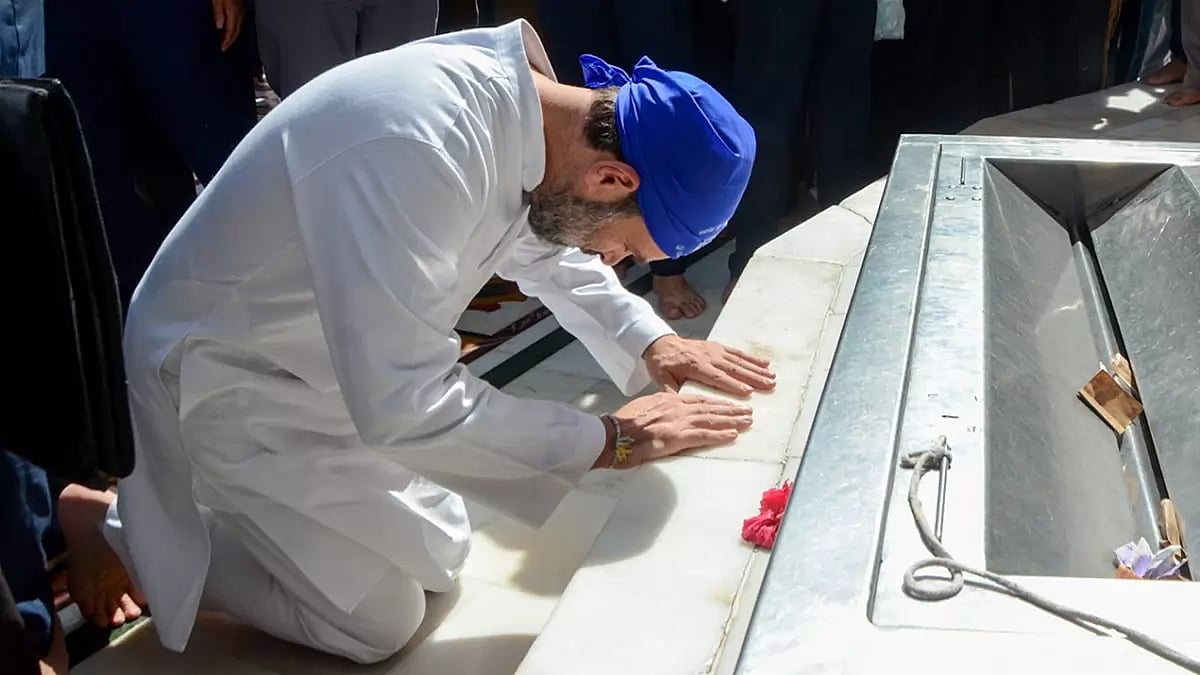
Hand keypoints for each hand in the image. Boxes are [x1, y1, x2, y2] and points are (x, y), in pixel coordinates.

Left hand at [212, 0, 244, 51]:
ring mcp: (242, 10)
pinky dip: (235, 27)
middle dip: (231, 40)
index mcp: (234, 12)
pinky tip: (231, 28)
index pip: (231, 31)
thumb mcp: (217, 0)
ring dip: (233, 35)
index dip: (227, 41)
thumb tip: (220, 27)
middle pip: (237, 31)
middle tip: (225, 47)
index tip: (223, 48)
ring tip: (228, 40)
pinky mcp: (241, 7)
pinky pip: (239, 21)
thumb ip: (218, 13)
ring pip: (239, 26)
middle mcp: (240, 13)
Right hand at [599, 393, 752, 467]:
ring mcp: (678, 421)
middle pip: (709, 407)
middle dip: (730, 409)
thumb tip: (667, 417)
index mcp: (668, 400)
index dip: (716, 402)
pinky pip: (704, 435)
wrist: (612, 434)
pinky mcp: (677, 437)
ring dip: (731, 420)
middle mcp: (676, 407)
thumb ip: (659, 411)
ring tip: (747, 420)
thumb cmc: (623, 425)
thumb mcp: (644, 409)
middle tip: (748, 411)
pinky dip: (720, 435)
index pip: (698, 399)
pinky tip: (733, 435)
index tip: (729, 404)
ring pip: (711, 419)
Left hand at [642, 335, 774, 396]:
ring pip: (739, 360)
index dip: (733, 384)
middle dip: (753, 377)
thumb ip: (670, 392)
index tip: (748, 392)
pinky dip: (752, 358)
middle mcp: (708, 357)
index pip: (717, 377)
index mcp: (694, 366)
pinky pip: (737, 353)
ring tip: (771, 377)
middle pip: (734, 368)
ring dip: (756, 369)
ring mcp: (715, 350)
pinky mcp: (718, 347)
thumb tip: (678, 407)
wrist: (660, 343)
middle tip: (769, 385)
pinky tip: (765, 364)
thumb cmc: (662, 364)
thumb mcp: (661, 380)